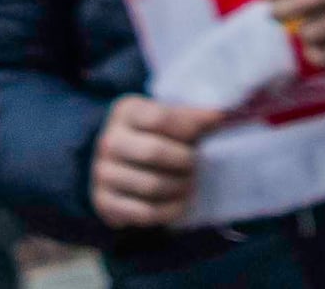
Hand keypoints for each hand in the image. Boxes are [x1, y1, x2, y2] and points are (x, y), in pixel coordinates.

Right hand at [90, 97, 219, 231]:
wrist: (116, 161)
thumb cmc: (151, 134)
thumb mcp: (165, 116)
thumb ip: (190, 117)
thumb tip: (222, 117)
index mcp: (125, 111)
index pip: (160, 118)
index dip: (189, 126)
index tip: (211, 130)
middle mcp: (108, 141)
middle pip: (154, 152)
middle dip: (185, 161)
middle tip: (197, 164)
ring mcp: (103, 173)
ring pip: (150, 185)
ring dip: (179, 187)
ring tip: (191, 183)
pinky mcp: (104, 202)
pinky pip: (143, 213)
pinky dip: (169, 210)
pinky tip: (181, 203)